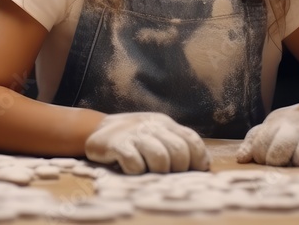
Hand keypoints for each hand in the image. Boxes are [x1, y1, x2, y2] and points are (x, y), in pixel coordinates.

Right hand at [85, 112, 209, 173]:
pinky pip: (134, 163)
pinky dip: (136, 171)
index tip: (194, 171)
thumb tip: (202, 166)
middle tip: (167, 173)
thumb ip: (176, 143)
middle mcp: (152, 126)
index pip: (191, 139)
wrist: (96, 129)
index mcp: (165, 124)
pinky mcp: (117, 144)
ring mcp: (134, 134)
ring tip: (149, 171)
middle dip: (178, 168)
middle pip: (178, 150)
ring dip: (158, 171)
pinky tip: (131, 169)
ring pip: (160, 157)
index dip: (198, 158)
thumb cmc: (133, 138)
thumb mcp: (156, 134)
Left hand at [236, 100, 298, 166]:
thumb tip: (241, 159)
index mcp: (277, 122)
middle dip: (277, 164)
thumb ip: (253, 141)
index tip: (265, 159)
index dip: (260, 158)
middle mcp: (296, 125)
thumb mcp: (271, 126)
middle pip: (279, 153)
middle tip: (282, 163)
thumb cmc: (293, 123)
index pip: (260, 145)